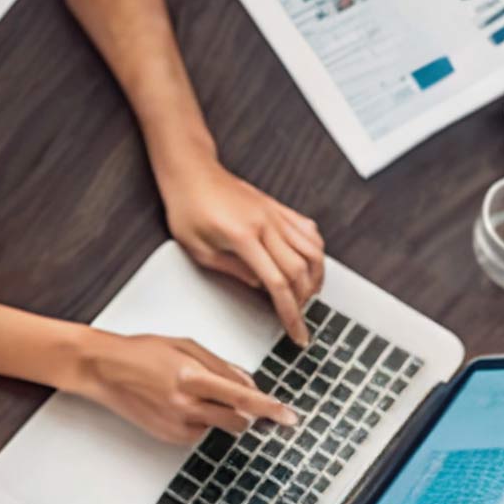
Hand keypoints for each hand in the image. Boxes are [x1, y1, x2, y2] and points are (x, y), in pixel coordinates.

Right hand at [74, 330, 297, 444]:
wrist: (104, 370)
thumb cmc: (141, 352)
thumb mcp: (186, 345)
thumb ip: (220, 364)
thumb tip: (249, 382)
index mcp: (192, 376)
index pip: (242, 398)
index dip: (270, 408)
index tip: (289, 416)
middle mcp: (185, 405)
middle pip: (237, 420)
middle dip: (247, 413)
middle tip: (241, 399)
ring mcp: (175, 424)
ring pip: (220, 428)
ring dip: (222, 415)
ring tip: (197, 392)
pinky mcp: (167, 436)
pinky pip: (199, 434)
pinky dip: (201, 421)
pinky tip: (182, 403)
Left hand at [160, 159, 324, 343]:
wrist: (190, 172)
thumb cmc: (187, 207)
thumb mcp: (198, 249)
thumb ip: (232, 270)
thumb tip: (260, 286)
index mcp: (243, 237)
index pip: (277, 283)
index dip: (290, 313)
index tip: (296, 332)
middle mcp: (265, 223)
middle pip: (300, 270)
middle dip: (304, 301)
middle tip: (299, 318)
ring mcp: (275, 213)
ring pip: (313, 250)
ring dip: (316, 277)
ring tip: (307, 295)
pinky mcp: (278, 207)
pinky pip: (308, 230)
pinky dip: (315, 251)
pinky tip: (309, 264)